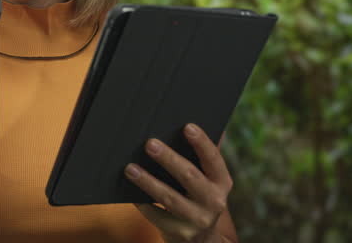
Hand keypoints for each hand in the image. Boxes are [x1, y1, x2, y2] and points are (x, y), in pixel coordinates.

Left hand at [125, 124, 232, 242]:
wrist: (202, 239)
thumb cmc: (199, 197)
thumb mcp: (209, 179)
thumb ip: (204, 155)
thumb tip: (199, 122)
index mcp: (222, 182)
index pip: (213, 159)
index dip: (202, 143)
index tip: (187, 126)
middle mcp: (214, 201)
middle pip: (189, 176)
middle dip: (169, 159)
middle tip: (149, 143)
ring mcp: (198, 219)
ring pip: (169, 198)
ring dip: (148, 182)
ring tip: (130, 168)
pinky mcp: (180, 233)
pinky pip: (157, 216)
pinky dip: (143, 204)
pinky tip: (129, 193)